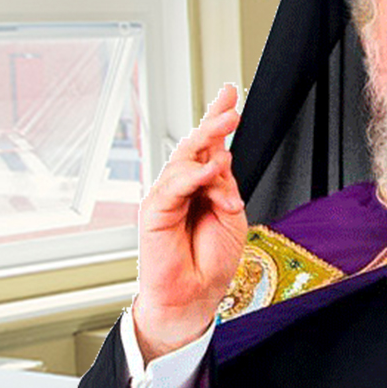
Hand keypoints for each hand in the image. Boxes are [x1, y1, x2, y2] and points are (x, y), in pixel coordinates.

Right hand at [131, 84, 248, 362]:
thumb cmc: (210, 259)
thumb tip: (218, 159)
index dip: (217, 118)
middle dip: (214, 124)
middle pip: (195, 145)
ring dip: (210, 151)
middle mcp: (183, 186)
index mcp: (203, 185)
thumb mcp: (231, 216)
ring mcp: (167, 196)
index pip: (210, 146)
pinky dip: (194, 175)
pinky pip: (175, 185)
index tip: (229, 93)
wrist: (194, 295)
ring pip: (185, 161)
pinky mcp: (155, 210)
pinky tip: (210, 170)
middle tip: (230, 109)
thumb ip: (225, 187)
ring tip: (226, 148)